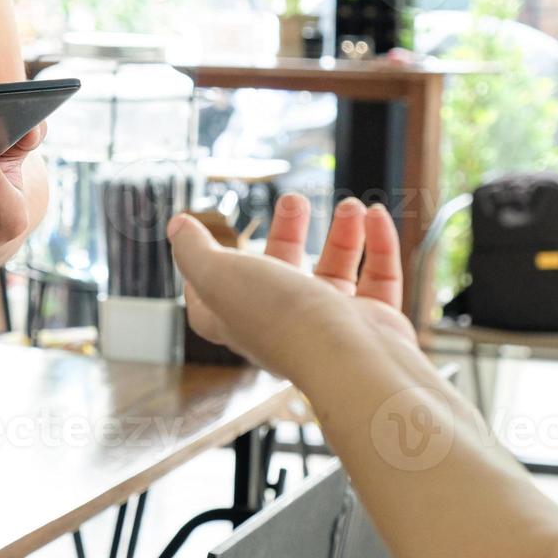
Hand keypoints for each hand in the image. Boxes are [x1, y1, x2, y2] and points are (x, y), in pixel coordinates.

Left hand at [168, 193, 415, 375]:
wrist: (350, 357)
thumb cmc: (280, 318)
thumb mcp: (218, 275)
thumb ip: (194, 251)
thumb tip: (178, 227)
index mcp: (240, 322)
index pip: (212, 302)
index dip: (204, 275)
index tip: (202, 245)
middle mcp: (285, 326)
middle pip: (282, 272)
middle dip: (287, 233)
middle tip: (294, 201)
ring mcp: (333, 326)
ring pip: (336, 271)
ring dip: (342, 234)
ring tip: (349, 204)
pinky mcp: (375, 323)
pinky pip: (379, 278)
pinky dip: (377, 245)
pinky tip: (375, 215)